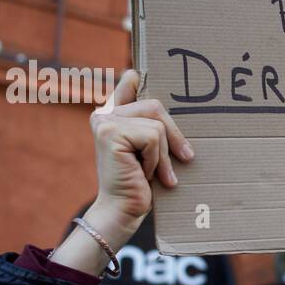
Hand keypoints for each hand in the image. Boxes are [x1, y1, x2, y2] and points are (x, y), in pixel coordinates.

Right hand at [89, 69, 192, 237]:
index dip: (133, 79)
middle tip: (181, 159)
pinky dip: (155, 160)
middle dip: (172, 136)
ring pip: (157, 125)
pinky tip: (144, 174)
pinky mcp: (110, 132)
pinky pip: (152, 137)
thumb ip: (150, 122)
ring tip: (153, 174)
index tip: (135, 73)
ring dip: (162, 155)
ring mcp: (104, 121)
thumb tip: (139, 81)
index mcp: (112, 114)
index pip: (128, 85)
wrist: (123, 211)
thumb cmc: (141, 183)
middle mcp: (103, 114)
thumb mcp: (151, 149)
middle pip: (156, 106)